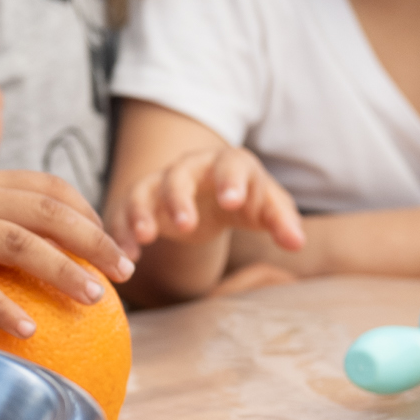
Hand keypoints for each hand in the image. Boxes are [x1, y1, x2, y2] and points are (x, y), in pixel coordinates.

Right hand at [0, 170, 127, 338]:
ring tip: (94, 297)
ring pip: (21, 242)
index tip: (110, 243)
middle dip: (93, 239)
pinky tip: (29, 332)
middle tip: (125, 270)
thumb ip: (0, 223)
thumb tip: (56, 263)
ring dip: (63, 269)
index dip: (87, 212)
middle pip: (48, 211)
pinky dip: (4, 308)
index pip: (50, 186)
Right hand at [114, 146, 302, 255]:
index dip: (231, 181)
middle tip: (186, 225)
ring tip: (144, 238)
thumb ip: (282, 222)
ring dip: (143, 213)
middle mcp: (191, 168)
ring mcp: (161, 183)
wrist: (211, 195)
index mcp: (228, 164)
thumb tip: (296, 242)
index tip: (232, 201)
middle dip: (180, 198)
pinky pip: (124, 212)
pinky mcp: (139, 202)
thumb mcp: (267, 208)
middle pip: (180, 174)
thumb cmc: (246, 201)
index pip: (231, 164)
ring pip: (145, 190)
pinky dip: (123, 232)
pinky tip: (128, 255)